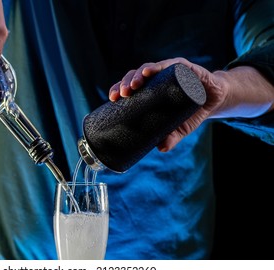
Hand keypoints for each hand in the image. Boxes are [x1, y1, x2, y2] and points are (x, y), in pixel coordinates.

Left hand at [108, 57, 273, 151]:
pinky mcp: (183, 67)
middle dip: (126, 84)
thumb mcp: (180, 127)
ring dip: (138, 75)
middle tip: (122, 94)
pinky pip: (169, 65)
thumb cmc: (191, 111)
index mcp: (150, 90)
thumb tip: (161, 148)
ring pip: (148, 69)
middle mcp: (157, 78)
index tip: (112, 99)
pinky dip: (158, 67)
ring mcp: (169, 70)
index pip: (129, 88)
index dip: (118, 90)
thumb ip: (171, 136)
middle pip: (135, 77)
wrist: (214, 98)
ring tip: (133, 85)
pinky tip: (149, 71)